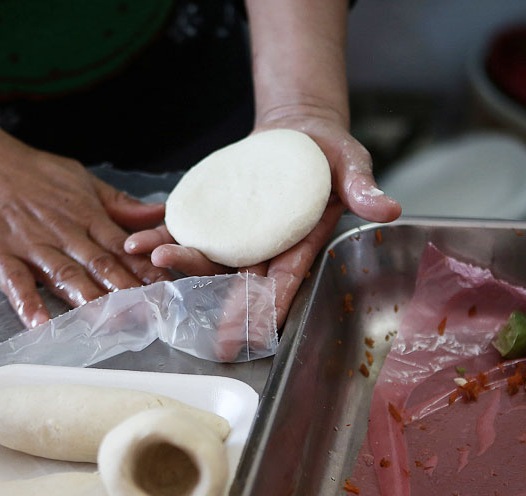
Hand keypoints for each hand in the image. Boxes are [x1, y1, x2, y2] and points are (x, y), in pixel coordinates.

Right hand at [0, 136, 172, 328]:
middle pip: (100, 265)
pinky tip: (41, 325)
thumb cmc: (29, 172)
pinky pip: (16, 282)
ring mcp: (30, 245)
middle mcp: (63, 232)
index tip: (169, 291)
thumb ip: (119, 204)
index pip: (122, 247)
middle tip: (149, 316)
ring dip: (87, 301)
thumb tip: (159, 214)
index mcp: (85, 216)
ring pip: (64, 275)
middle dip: (127, 292)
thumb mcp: (80, 180)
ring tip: (108, 324)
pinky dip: (28, 304)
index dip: (147, 270)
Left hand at [125, 110, 400, 326]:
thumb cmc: (331, 153)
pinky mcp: (214, 213)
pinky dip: (160, 233)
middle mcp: (262, 248)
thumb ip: (363, 188)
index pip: (283, 284)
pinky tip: (135, 241)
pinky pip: (185, 228)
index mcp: (298, 245)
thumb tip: (390, 209)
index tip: (250, 334)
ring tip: (151, 260)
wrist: (299, 131)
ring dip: (177, 262)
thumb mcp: (352, 165)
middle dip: (211, 297)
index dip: (266, 309)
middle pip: (235, 279)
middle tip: (185, 303)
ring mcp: (235, 234)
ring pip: (205, 257)